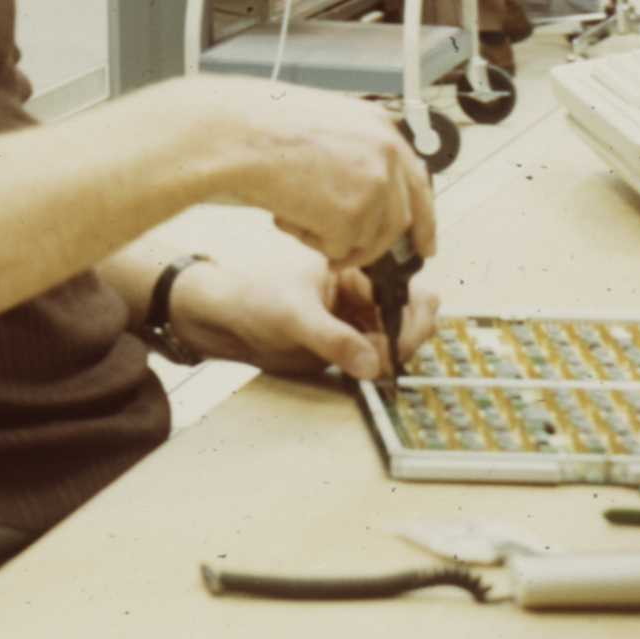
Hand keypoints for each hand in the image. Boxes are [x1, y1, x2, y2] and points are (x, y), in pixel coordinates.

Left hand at [167, 251, 441, 385]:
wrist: (226, 321)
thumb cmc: (252, 299)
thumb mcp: (292, 316)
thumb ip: (333, 339)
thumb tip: (371, 363)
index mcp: (353, 268)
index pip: (403, 289)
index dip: (408, 319)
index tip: (396, 345)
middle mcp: (362, 290)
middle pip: (413, 313)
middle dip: (405, 338)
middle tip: (382, 360)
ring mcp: (359, 316)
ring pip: (402, 337)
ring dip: (393, 356)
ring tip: (367, 367)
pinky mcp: (352, 341)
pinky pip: (383, 354)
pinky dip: (381, 365)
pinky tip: (363, 371)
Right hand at [207, 80, 435, 270]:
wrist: (233, 133)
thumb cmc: (258, 125)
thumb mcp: (322, 124)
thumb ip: (353, 152)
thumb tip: (363, 189)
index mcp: (379, 126)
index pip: (417, 181)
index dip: (422, 218)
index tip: (425, 243)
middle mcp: (384, 153)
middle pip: (400, 217)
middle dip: (379, 245)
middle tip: (355, 257)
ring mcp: (372, 184)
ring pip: (368, 238)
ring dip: (334, 240)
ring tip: (296, 217)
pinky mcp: (351, 214)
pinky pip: (339, 248)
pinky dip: (313, 243)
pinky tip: (289, 217)